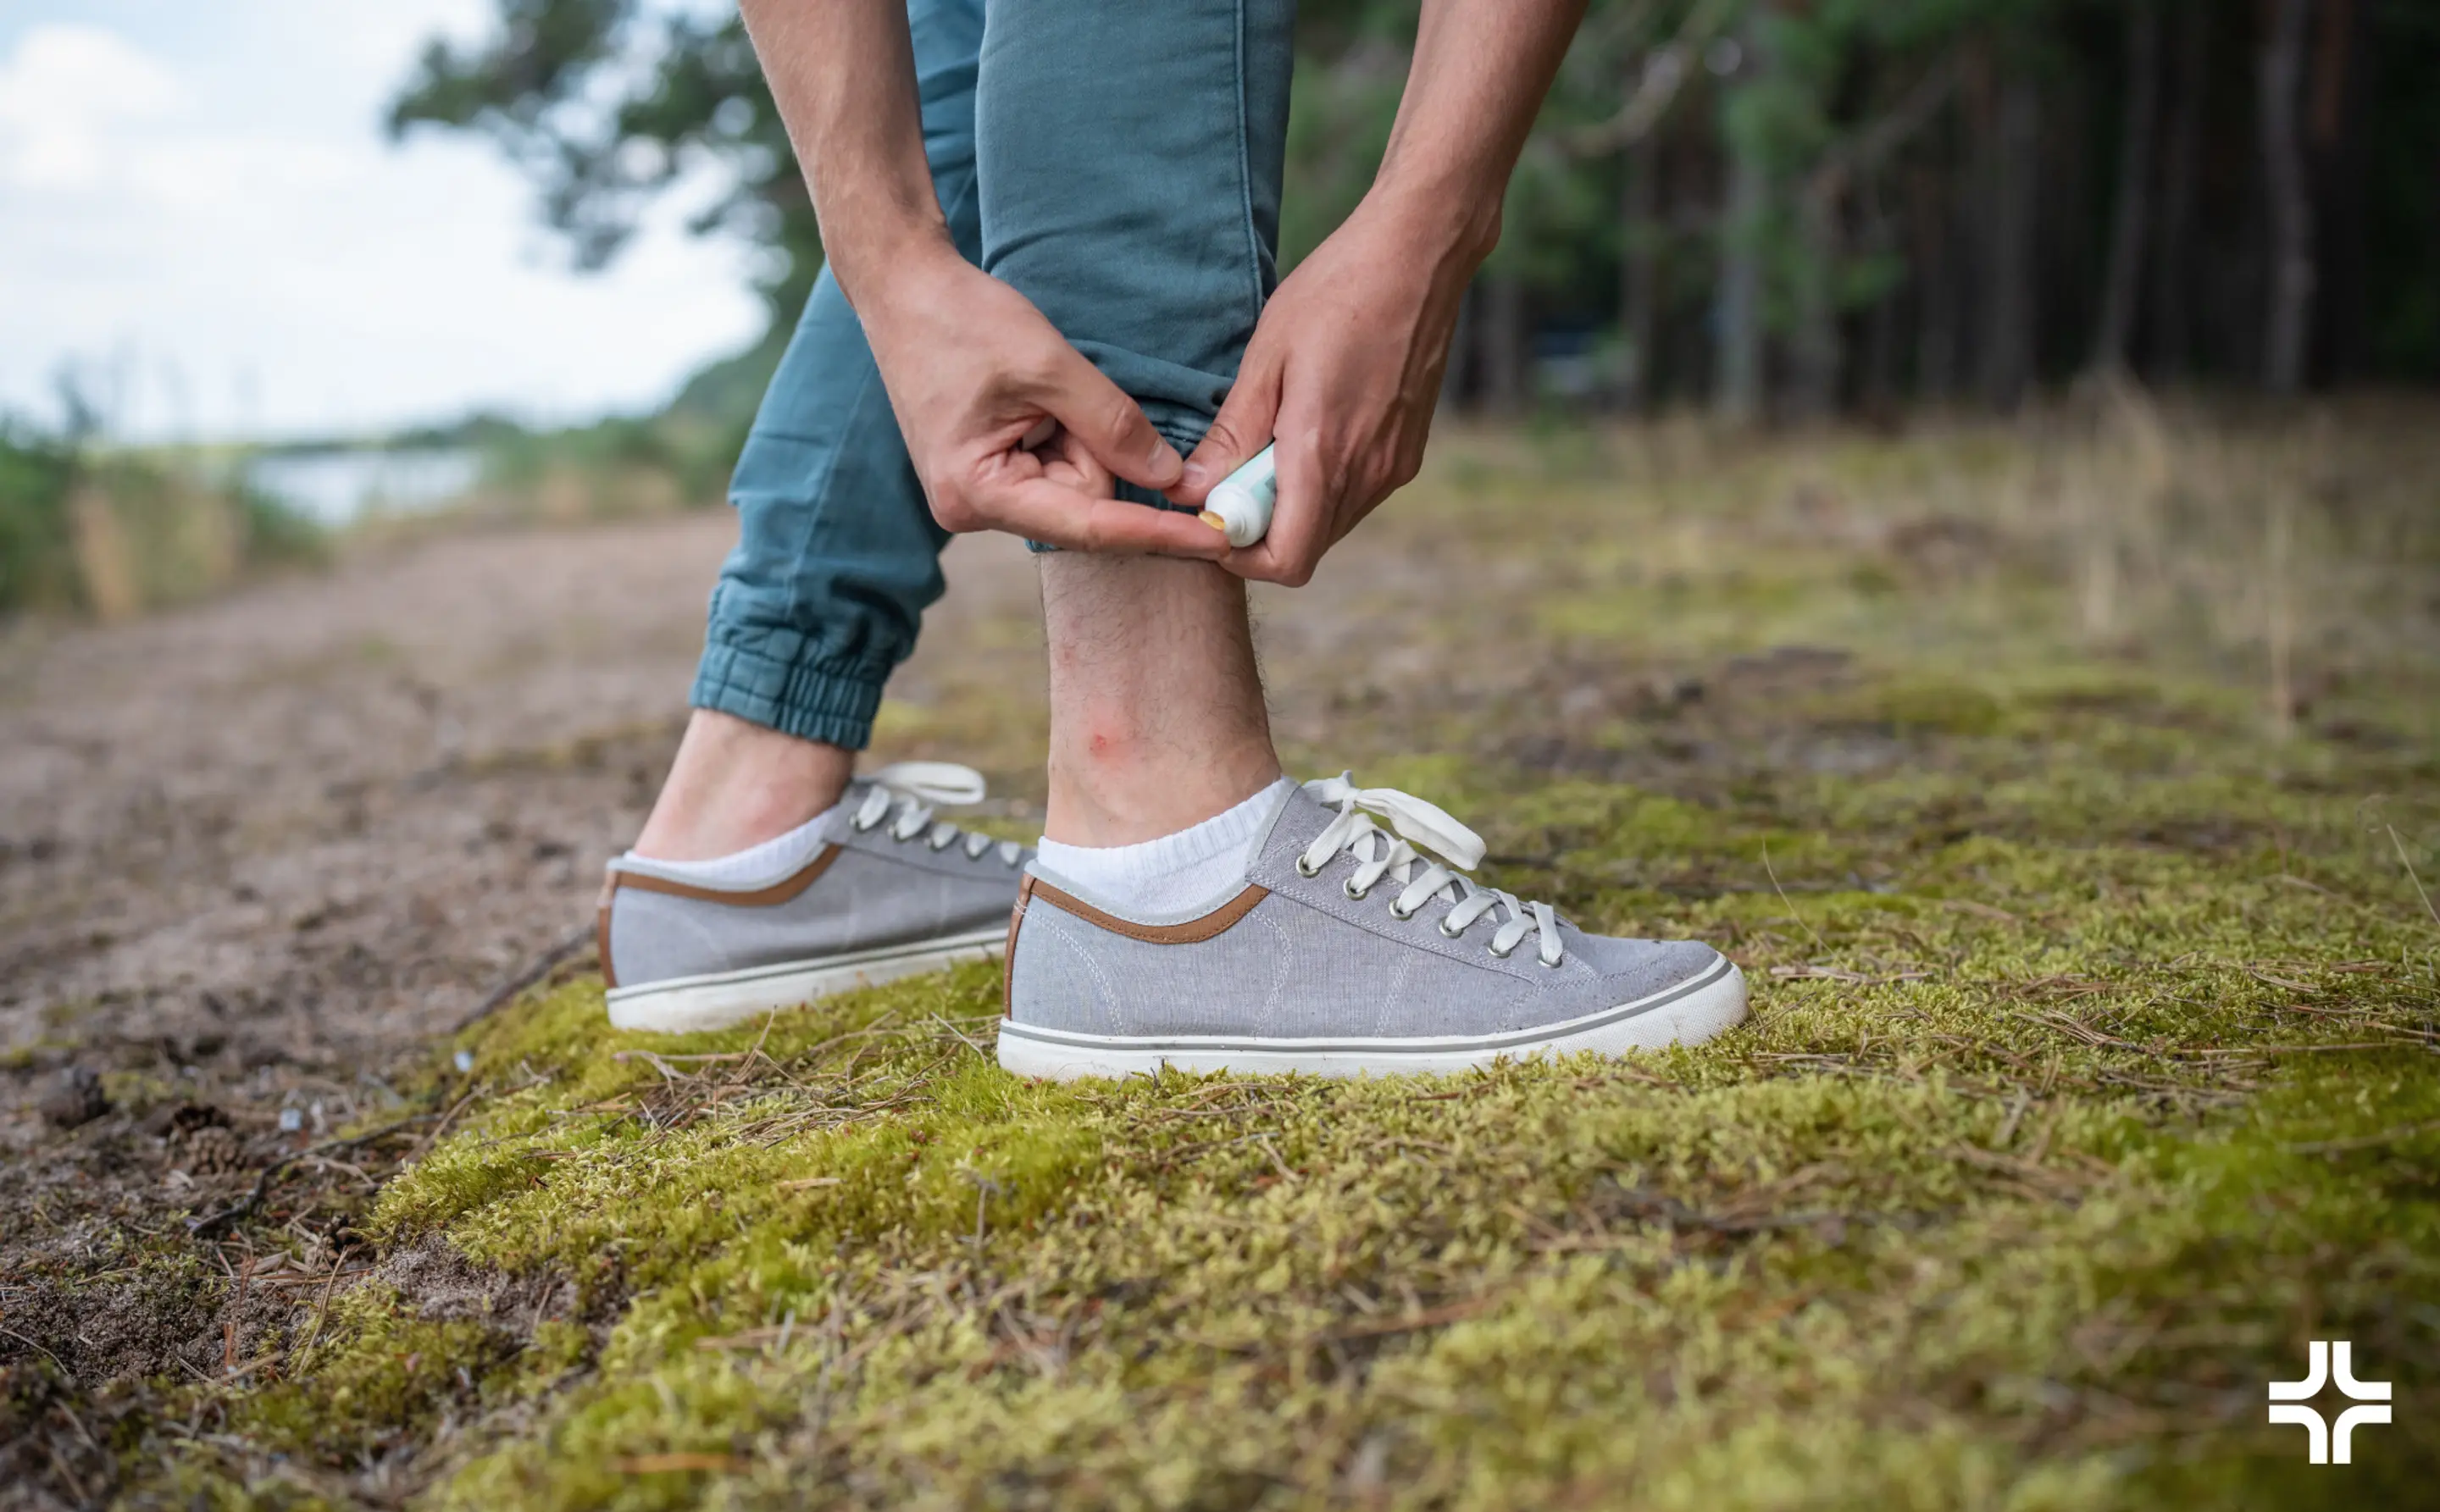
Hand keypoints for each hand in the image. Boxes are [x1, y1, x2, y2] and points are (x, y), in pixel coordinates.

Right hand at [858, 242, 1227, 557]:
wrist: (905, 289)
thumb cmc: (964, 319)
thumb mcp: (1049, 365)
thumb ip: (1114, 425)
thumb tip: (1172, 479)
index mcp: (977, 492)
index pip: (1089, 527)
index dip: (1158, 532)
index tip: (1217, 541)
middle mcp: (974, 510)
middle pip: (1084, 504)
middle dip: (1095, 448)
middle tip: (1055, 387)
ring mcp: (979, 496)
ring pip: (1074, 485)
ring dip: (1076, 433)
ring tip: (1030, 384)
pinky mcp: (989, 477)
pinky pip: (1055, 468)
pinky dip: (1062, 431)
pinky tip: (1029, 396)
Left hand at [1173, 197, 1476, 585]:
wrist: (1421, 255)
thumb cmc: (1338, 291)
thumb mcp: (1268, 356)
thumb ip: (1233, 435)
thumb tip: (1193, 492)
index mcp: (1323, 453)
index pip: (1285, 561)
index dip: (1239, 555)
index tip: (1212, 513)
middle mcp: (1367, 474)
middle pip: (1304, 550)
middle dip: (1258, 528)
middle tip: (1232, 471)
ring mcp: (1393, 468)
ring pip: (1328, 526)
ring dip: (1290, 506)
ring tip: (1270, 440)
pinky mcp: (1407, 455)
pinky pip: (1353, 497)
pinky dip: (1320, 485)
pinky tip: (1306, 429)